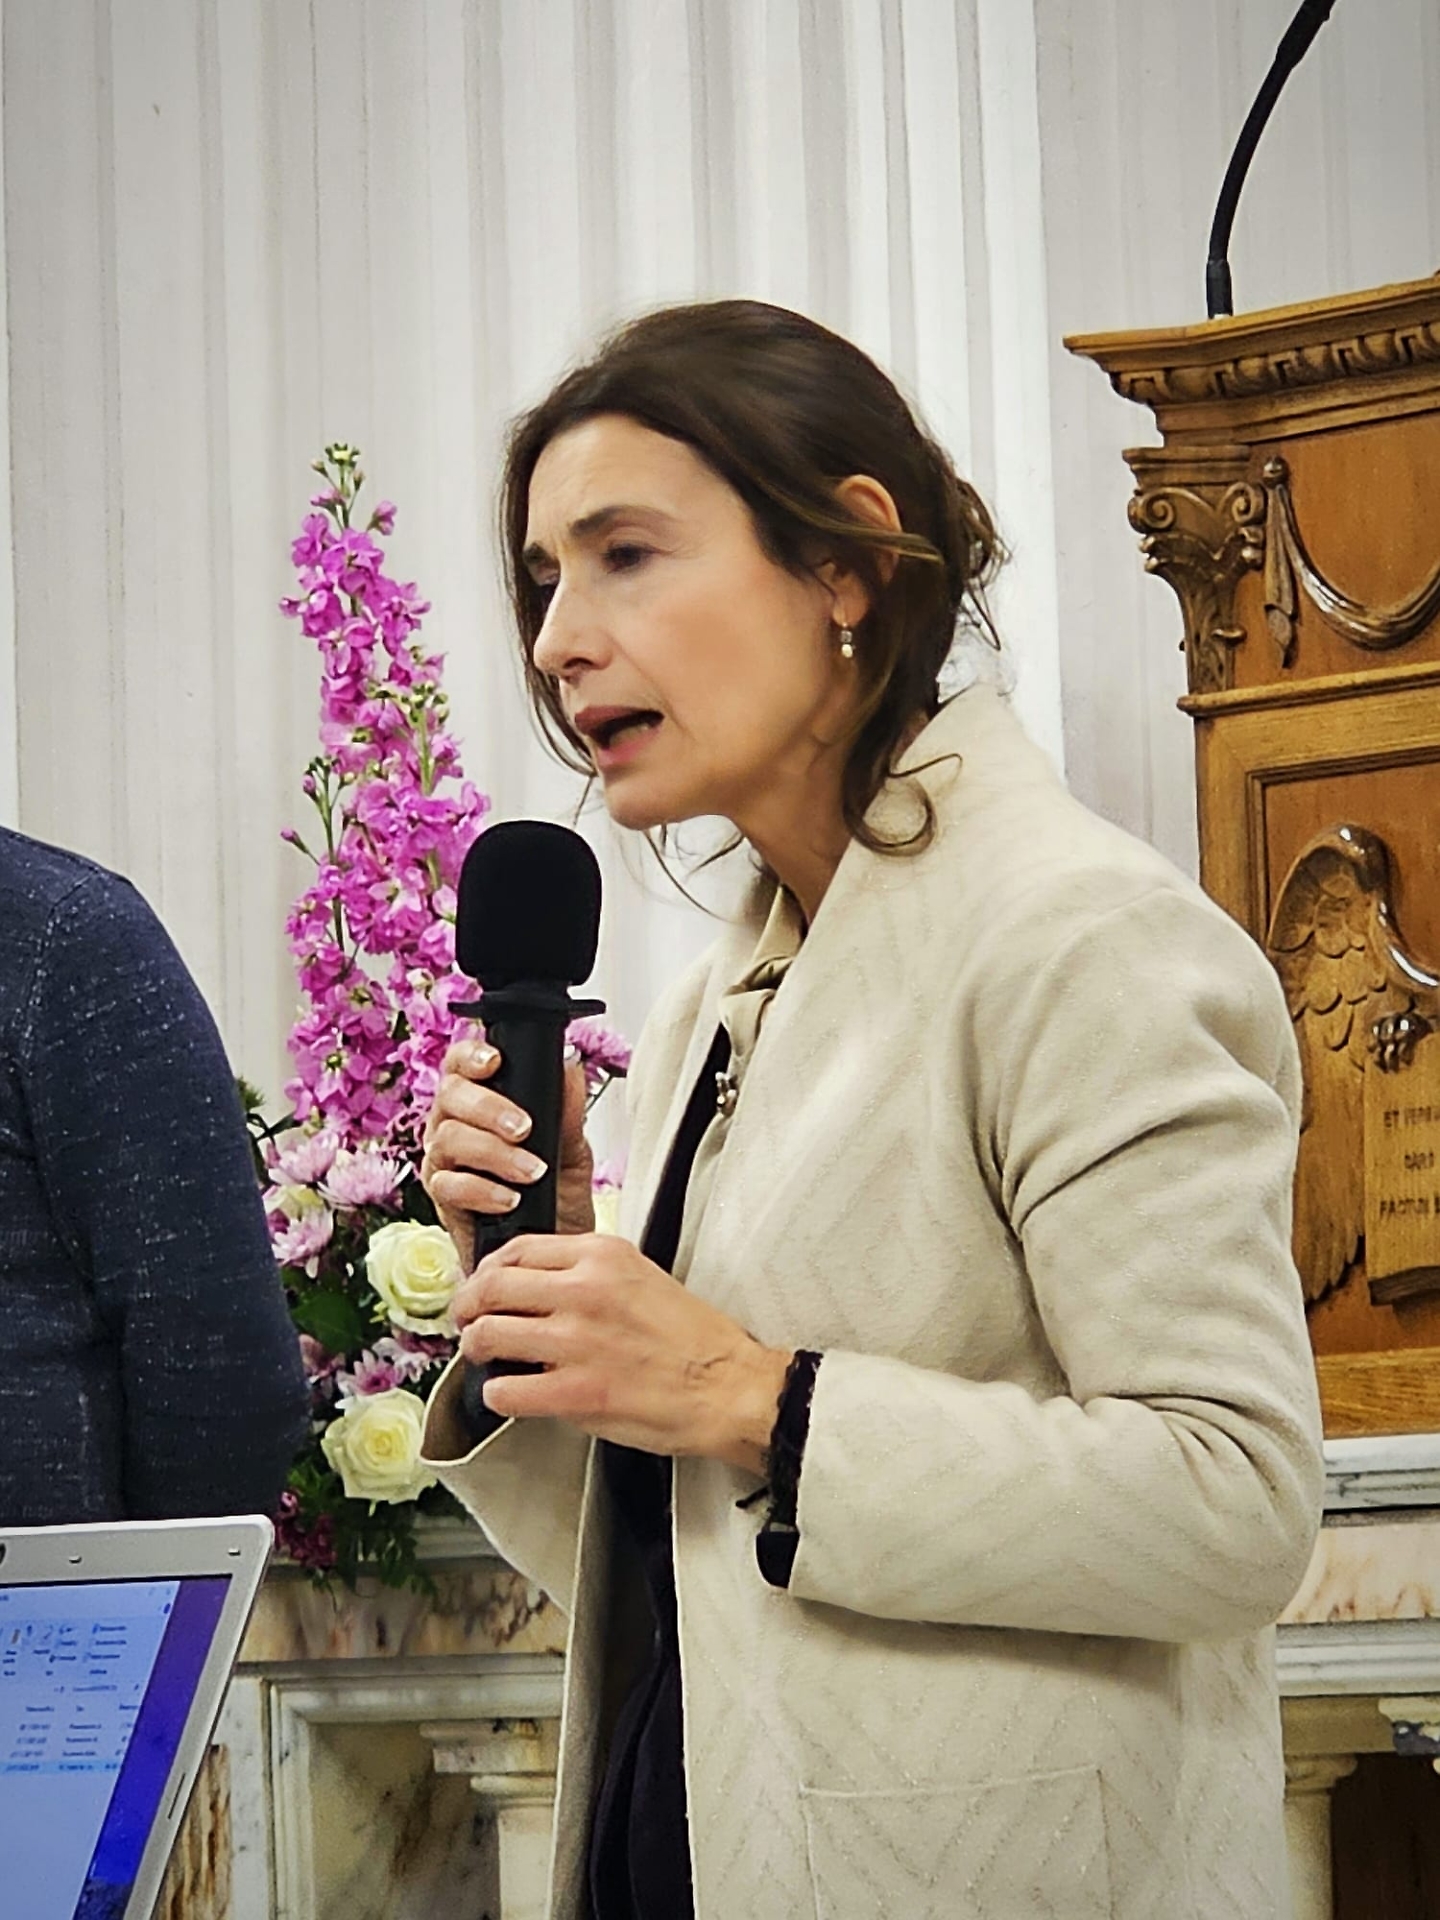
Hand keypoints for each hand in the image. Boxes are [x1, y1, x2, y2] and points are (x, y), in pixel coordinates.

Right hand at [421, 1036, 593, 1269]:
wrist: (553, 1247)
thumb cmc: (558, 1195)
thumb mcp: (573, 1150)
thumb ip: (568, 1112)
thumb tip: (570, 1069)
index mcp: (480, 1102)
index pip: (460, 1063)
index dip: (470, 1055)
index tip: (495, 1062)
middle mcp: (454, 1125)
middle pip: (450, 1095)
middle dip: (489, 1109)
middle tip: (525, 1128)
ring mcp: (444, 1161)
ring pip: (448, 1138)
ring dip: (494, 1153)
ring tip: (531, 1171)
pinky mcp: (442, 1200)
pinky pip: (448, 1185)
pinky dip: (482, 1190)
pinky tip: (510, 1199)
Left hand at [454, 1232, 791, 1471]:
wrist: (729, 1387)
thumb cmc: (692, 1339)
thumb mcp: (640, 1276)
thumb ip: (586, 1273)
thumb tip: (535, 1286)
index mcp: (601, 1255)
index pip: (516, 1249)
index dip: (488, 1270)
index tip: (484, 1286)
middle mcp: (584, 1290)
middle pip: (489, 1286)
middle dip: (468, 1308)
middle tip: (469, 1322)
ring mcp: (577, 1341)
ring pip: (487, 1335)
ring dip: (477, 1350)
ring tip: (487, 1359)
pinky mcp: (575, 1392)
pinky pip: (504, 1390)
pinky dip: (498, 1394)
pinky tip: (512, 1394)